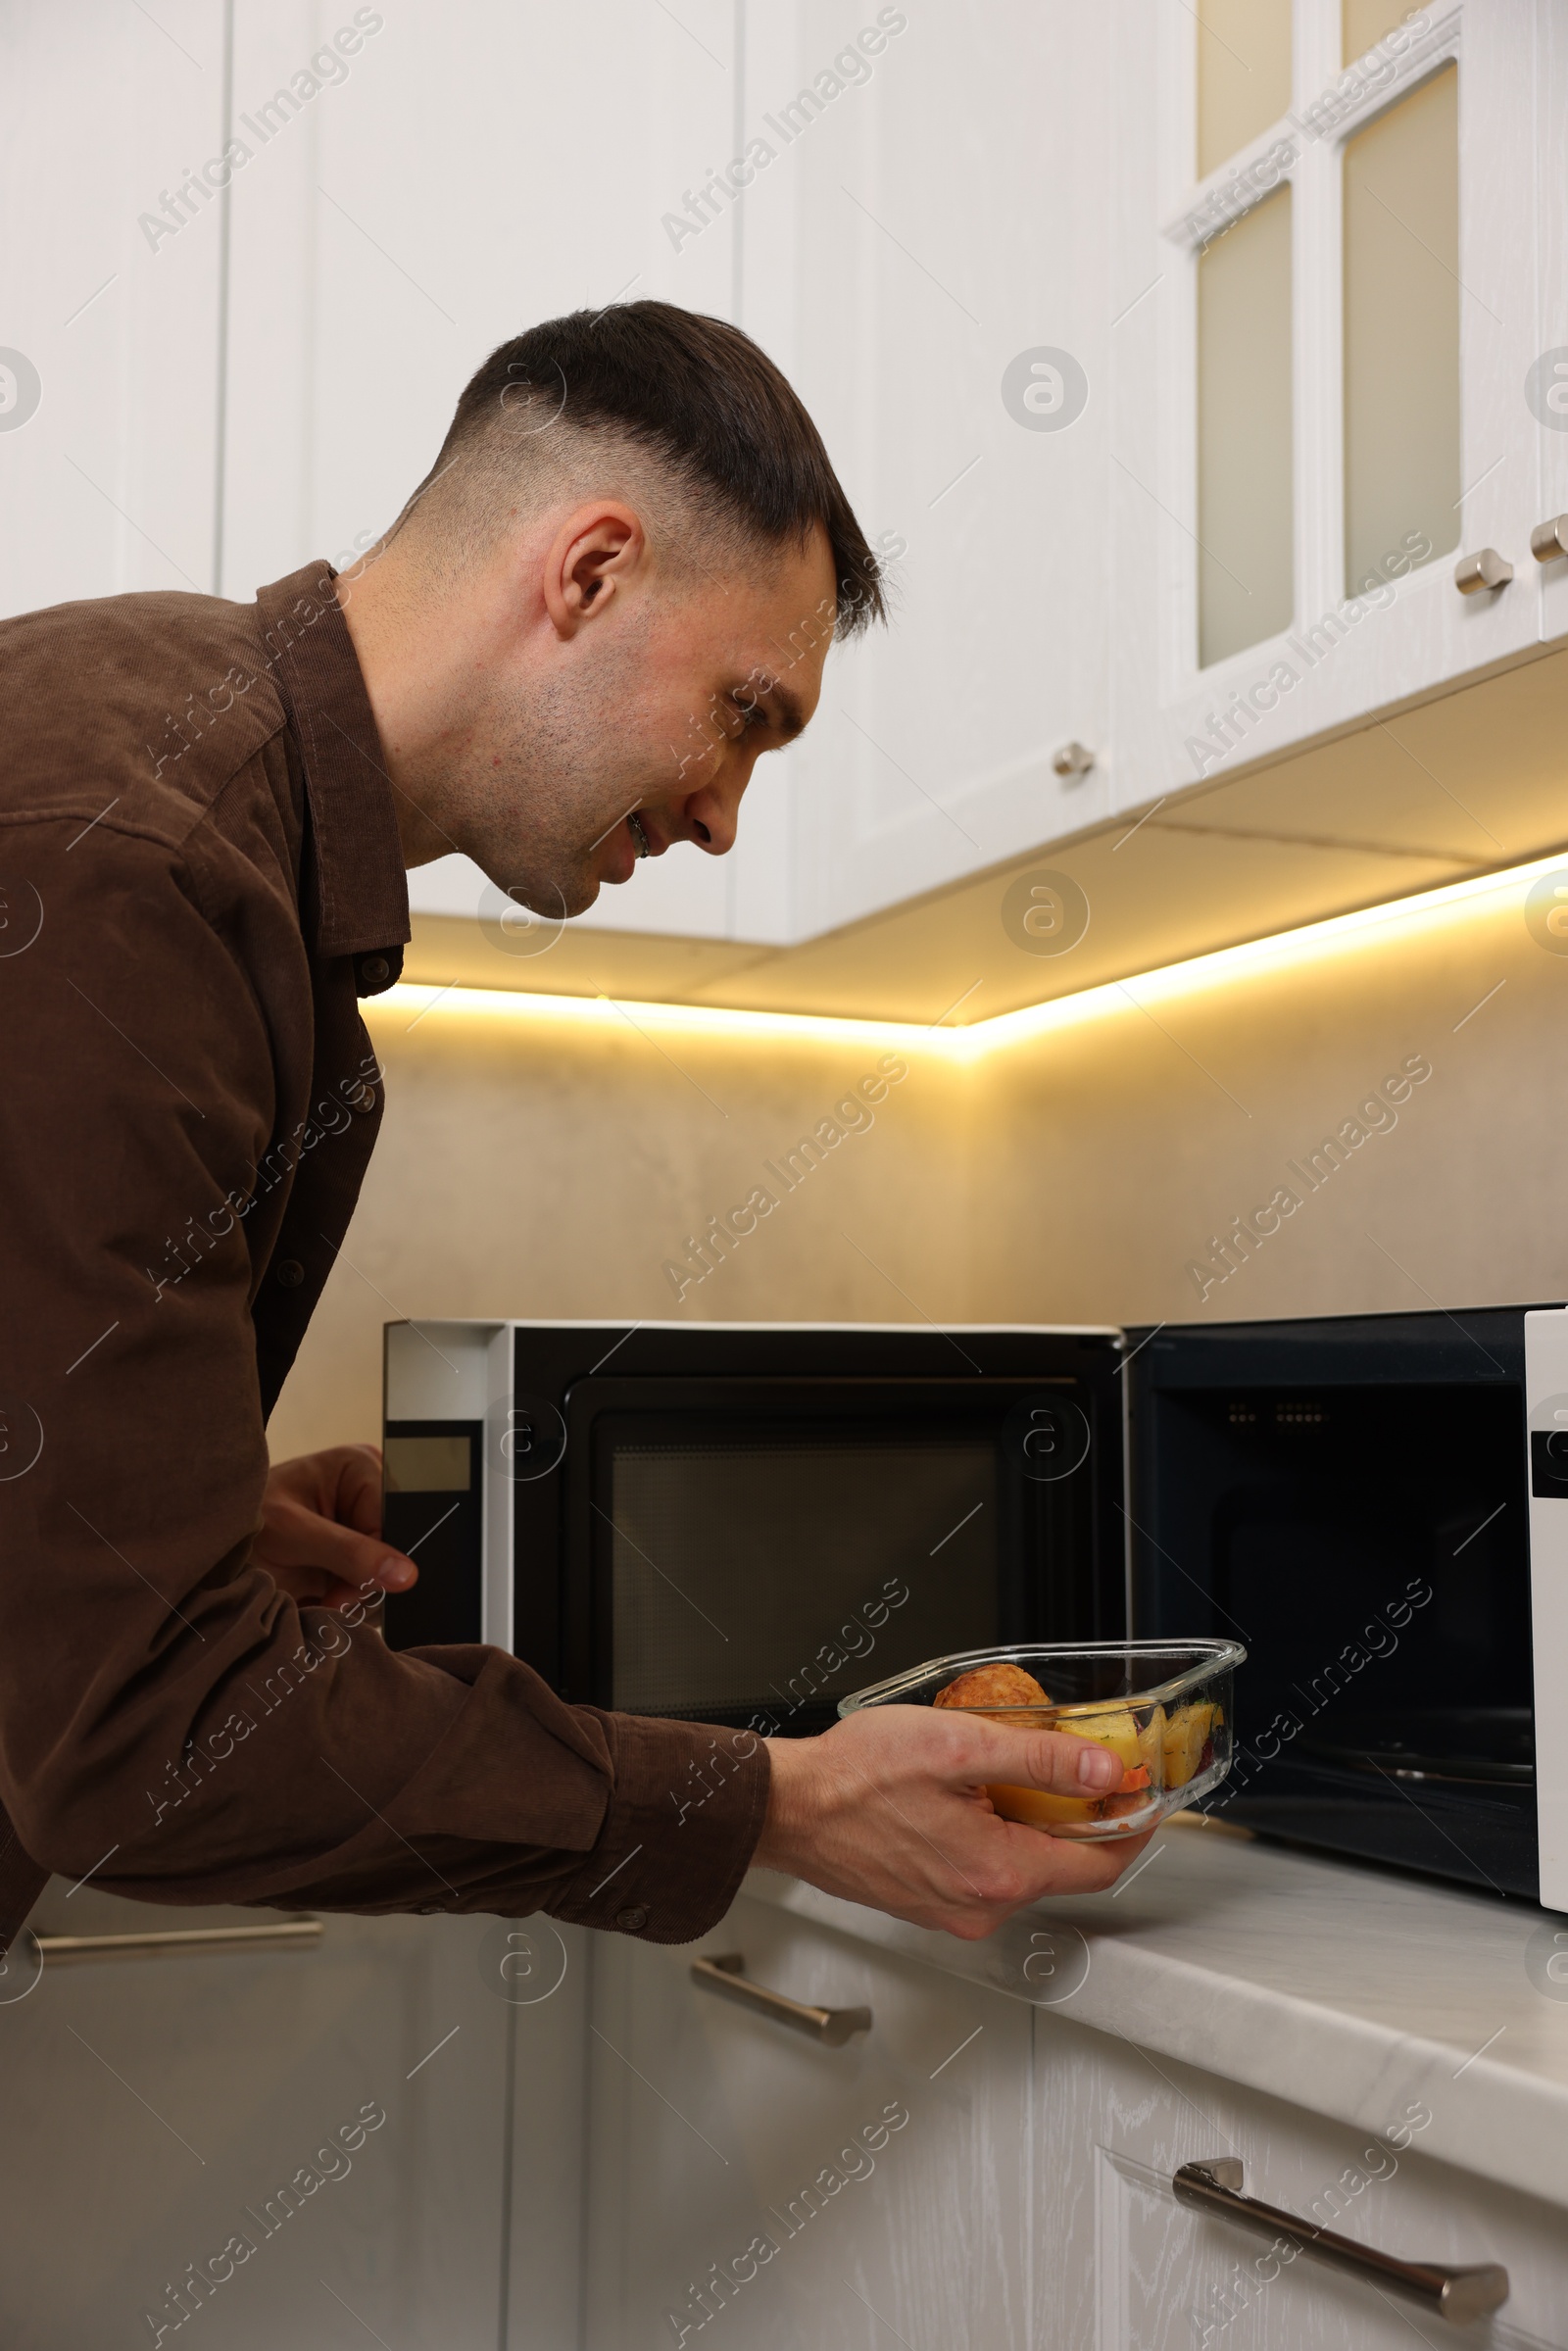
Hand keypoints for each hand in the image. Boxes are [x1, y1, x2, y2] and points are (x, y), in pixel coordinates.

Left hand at [254, 1444, 417, 1613]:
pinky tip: (326, 1600)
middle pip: (395, 1548)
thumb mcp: (294, 1534)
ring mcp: (361, 1528)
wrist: (212, 1553)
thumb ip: (349, 1551)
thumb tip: (406, 1574)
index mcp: (360, 1467)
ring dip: (357, 1595)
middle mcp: (367, 1495)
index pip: (394, 1519)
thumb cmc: (243, 1522)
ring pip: (387, 1573)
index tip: (348, 1588)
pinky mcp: (352, 1558)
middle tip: (331, 1598)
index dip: (379, 1558)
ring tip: (323, 1599)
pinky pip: (371, 1586)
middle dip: (365, 1580)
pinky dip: (350, 1600)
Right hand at [753, 1704, 1154, 1938]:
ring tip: (1008, 1769)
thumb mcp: (959, 1747)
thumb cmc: (855, 1777)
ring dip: (1030, 1822)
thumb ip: (1041, 1761)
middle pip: (1062, 1865)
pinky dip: (994, 1834)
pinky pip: (984, 1871)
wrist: (788, 1807)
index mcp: (999, 1872)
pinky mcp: (927, 1902)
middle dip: (1078, 1816)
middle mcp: (980, 1906)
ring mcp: (952, 1910)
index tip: (1144, 1795)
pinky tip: (970, 1794)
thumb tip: (1105, 1775)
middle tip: (1077, 1764)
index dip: (1132, 1827)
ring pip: (1021, 1866)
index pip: (1099, 1864)